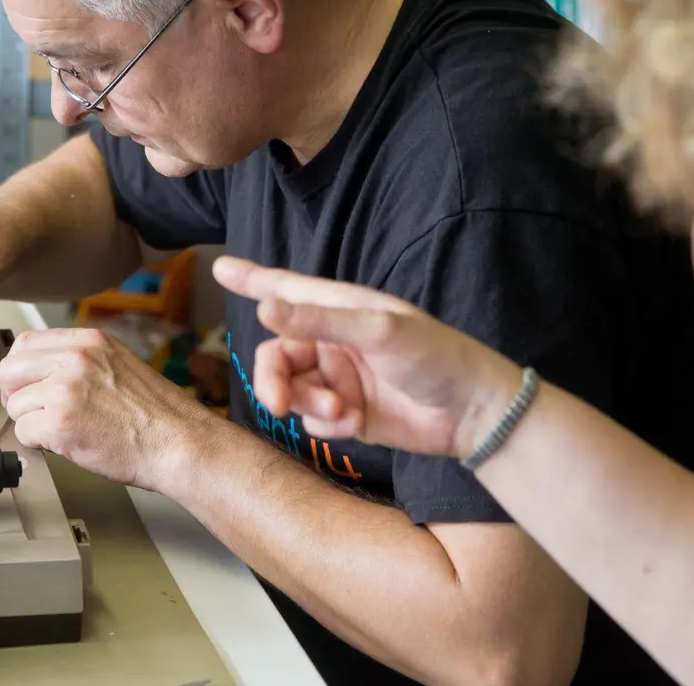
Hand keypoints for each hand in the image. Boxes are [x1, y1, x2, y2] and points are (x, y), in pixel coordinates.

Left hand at [0, 327, 211, 491]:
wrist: (178, 442)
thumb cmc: (157, 415)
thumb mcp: (119, 364)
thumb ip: (82, 361)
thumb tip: (46, 372)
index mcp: (90, 341)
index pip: (27, 342)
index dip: (21, 369)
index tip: (26, 384)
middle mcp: (75, 358)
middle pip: (9, 369)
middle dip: (14, 395)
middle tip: (29, 411)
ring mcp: (65, 388)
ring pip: (15, 405)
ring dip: (31, 422)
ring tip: (60, 431)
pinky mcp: (60, 422)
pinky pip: (23, 432)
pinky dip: (39, 443)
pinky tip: (65, 444)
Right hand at [212, 256, 521, 457]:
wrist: (474, 414)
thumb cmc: (437, 356)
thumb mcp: (379, 331)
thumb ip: (320, 320)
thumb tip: (266, 307)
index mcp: (342, 309)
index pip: (287, 290)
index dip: (253, 279)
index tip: (219, 268)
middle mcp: (335, 341)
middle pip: (277, 354)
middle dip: (273, 379)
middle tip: (277, 402)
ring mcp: (339, 379)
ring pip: (291, 390)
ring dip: (306, 404)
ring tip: (339, 412)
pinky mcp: (347, 415)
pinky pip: (313, 420)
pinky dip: (325, 424)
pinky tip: (353, 423)